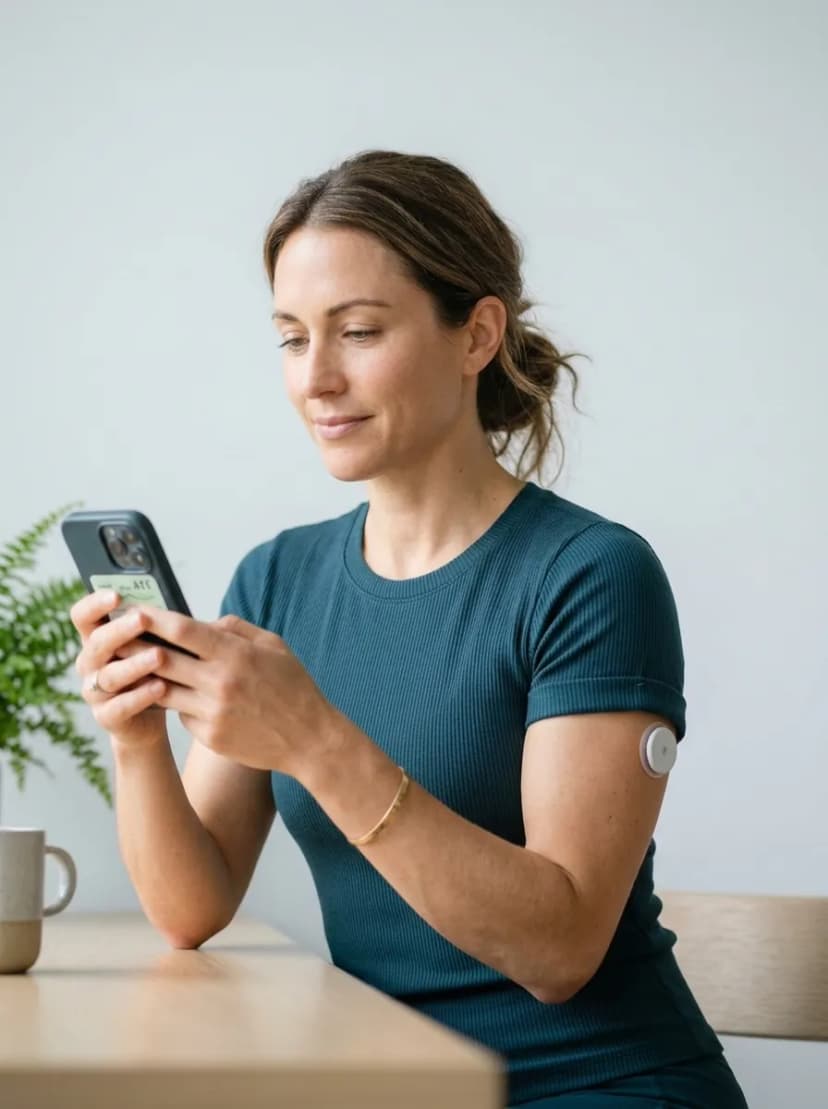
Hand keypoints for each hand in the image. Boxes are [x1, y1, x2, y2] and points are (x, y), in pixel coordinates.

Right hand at [71, 590, 168, 748]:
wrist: (149, 715)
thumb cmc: (153, 669)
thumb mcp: (154, 643)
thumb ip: (155, 626)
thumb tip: (176, 606)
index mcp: (97, 638)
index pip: (83, 616)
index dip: (95, 604)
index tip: (117, 595)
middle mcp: (90, 663)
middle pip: (96, 643)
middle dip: (120, 630)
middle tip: (143, 619)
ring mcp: (95, 691)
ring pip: (109, 676)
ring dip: (135, 664)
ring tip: (160, 655)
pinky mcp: (106, 716)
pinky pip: (119, 707)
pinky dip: (140, 696)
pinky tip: (161, 687)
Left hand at [129, 606, 336, 776]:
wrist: (309, 739)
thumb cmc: (293, 686)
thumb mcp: (273, 645)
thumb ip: (236, 628)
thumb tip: (202, 621)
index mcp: (236, 654)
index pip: (183, 630)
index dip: (153, 618)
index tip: (132, 609)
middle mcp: (220, 682)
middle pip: (161, 659)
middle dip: (134, 645)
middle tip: (114, 635)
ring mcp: (213, 712)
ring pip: (163, 689)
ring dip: (144, 677)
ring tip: (129, 664)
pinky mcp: (209, 736)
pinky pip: (181, 713)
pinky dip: (177, 702)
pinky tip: (178, 695)